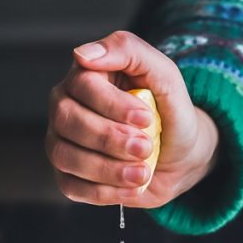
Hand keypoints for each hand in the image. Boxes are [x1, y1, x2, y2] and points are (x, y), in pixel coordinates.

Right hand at [46, 30, 219, 207]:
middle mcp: (66, 106)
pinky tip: (133, 185)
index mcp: (86, 76)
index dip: (112, 103)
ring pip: (65, 155)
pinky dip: (105, 191)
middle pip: (67, 119)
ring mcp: (62, 142)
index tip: (146, 117)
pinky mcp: (68, 176)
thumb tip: (81, 54)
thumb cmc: (168, 110)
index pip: (82, 84)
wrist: (180, 154)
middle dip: (109, 137)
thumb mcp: (163, 75)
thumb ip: (129, 51)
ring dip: (108, 168)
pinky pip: (71, 187)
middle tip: (146, 147)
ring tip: (143, 172)